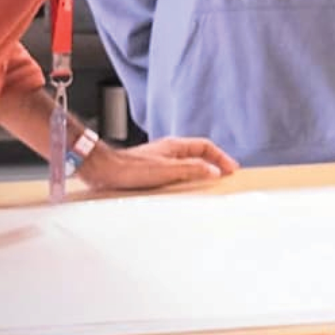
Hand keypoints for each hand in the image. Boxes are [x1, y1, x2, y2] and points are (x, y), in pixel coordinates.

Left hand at [77, 137, 239, 191]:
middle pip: (198, 153)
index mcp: (175, 146)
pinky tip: (182, 189)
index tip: (231, 169)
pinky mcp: (150, 170)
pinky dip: (186, 178)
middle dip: (213, 163)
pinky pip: (175, 171)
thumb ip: (191, 169)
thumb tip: (213, 171)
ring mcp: (159, 159)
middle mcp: (168, 150)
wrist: (103, 170)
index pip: (205, 146)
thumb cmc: (130, 169)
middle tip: (224, 174)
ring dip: (199, 171)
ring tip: (207, 182)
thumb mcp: (166, 170)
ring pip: (187, 163)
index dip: (220, 157)